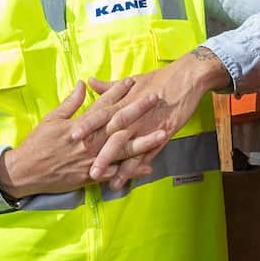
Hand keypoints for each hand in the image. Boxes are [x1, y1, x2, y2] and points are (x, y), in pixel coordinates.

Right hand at [0, 79, 168, 199]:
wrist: (25, 172)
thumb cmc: (37, 144)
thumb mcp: (51, 119)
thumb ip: (70, 103)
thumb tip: (81, 84)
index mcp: (80, 125)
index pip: (103, 105)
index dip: (118, 92)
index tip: (133, 81)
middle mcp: (89, 141)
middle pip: (117, 123)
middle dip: (138, 110)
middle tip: (155, 98)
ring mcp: (92, 160)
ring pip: (122, 150)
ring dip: (143, 141)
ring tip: (162, 133)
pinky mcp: (90, 176)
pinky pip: (115, 173)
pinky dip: (131, 170)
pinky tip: (148, 166)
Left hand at [70, 47, 230, 189]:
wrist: (187, 78)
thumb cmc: (159, 78)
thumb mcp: (133, 80)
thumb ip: (110, 87)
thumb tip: (90, 82)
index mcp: (124, 101)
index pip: (101, 114)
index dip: (87, 125)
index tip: (72, 135)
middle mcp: (134, 115)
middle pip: (114, 136)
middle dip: (101, 154)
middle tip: (88, 170)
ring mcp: (149, 126)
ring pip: (131, 148)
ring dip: (120, 166)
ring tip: (109, 182)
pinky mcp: (164, 133)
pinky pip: (150, 152)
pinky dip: (141, 165)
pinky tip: (132, 177)